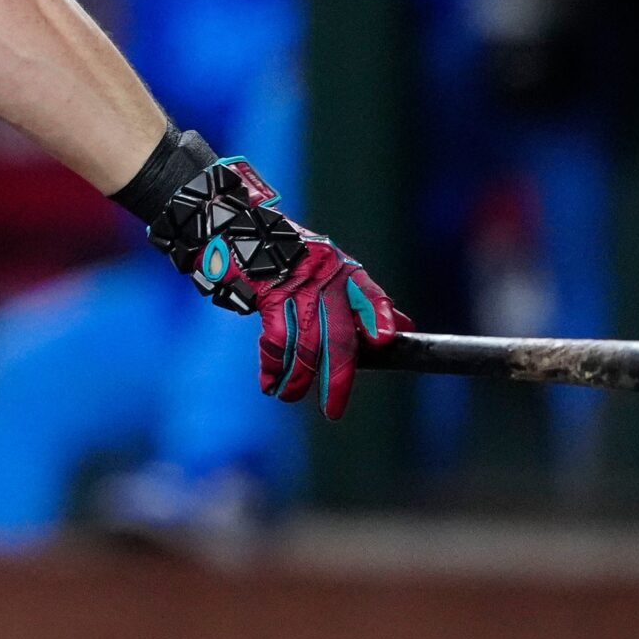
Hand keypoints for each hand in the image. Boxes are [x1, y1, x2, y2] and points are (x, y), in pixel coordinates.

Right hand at [146, 155, 408, 418]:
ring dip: (298, 378)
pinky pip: (275, 339)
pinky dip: (273, 365)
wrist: (236, 228)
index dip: (379, 315)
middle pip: (338, 334)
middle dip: (338, 376)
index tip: (386, 341)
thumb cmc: (289, 257)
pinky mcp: (267, 293)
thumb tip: (402, 329)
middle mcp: (323, 276)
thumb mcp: (329, 271)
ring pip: (305, 343)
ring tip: (290, 396)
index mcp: (341, 270)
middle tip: (334, 409)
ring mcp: (295, 285)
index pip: (367, 293)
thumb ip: (362, 301)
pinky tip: (270, 381)